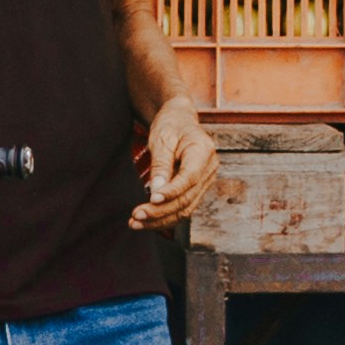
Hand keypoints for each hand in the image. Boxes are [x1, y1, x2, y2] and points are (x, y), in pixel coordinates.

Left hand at [130, 94, 216, 231]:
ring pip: (185, 208)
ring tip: (135, 223)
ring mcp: (205, 182)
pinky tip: (145, 221)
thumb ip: (161, 165)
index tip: (152, 200)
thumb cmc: (170, 126)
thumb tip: (156, 192)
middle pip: (187, 198)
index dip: (172, 192)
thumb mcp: (162, 139)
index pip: (190, 178)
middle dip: (161, 211)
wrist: (180, 120)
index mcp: (203, 151)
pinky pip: (182, 207)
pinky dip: (164, 216)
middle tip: (136, 216)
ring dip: (160, 219)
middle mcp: (209, 169)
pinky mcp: (196, 190)